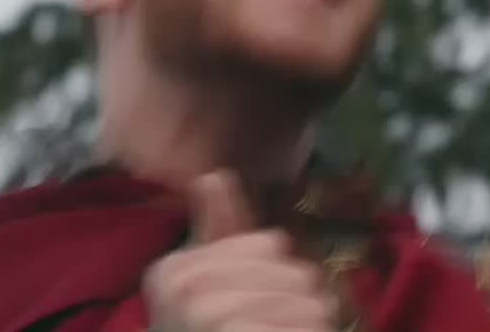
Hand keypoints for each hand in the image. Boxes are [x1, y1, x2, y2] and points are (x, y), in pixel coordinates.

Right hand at [145, 170, 336, 331]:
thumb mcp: (206, 284)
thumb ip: (216, 230)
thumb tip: (214, 174)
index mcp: (175, 270)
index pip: (273, 244)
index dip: (280, 275)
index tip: (261, 303)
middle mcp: (184, 291)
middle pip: (296, 273)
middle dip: (304, 304)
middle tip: (291, 325)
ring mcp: (207, 317)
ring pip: (311, 305)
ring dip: (315, 327)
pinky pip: (302, 330)